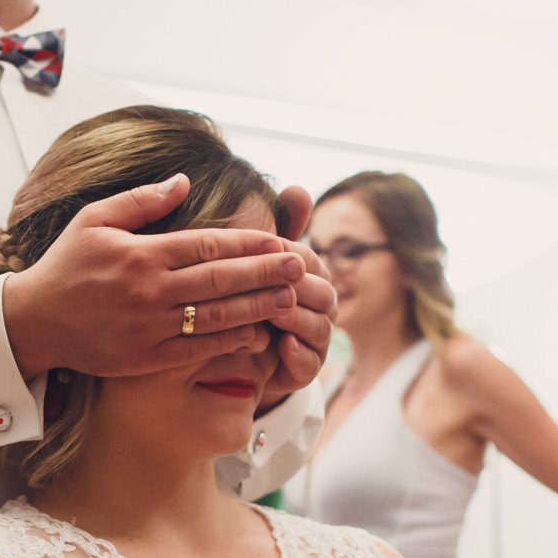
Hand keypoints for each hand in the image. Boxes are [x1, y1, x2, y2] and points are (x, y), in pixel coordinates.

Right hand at [3, 174, 305, 381]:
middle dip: (266, 272)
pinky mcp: (147, 359)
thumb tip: (185, 181)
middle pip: (221, 280)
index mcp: (141, 254)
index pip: (207, 245)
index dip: (248, 243)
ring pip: (217, 317)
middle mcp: (150, 291)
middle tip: (301, 264)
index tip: (280, 239)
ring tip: (291, 297)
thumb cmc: (65, 265)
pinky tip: (258, 331)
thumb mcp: (94, 219)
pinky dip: (231, 340)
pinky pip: (199, 349)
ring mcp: (150, 328)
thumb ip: (142, 200)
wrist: (34, 322)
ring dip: (258, 307)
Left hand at [256, 185, 335, 409]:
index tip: (268, 247)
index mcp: (310, 277)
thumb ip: (276, 230)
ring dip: (296, 317)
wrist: (237, 355)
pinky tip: (284, 346)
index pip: (309, 259)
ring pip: (317, 326)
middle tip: (273, 279)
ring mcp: (315, 339)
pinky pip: (309, 363)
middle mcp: (320, 307)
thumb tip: (297, 187)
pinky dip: (299, 354)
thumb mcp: (254, 264)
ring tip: (274, 311)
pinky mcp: (305, 370)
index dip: (290, 254)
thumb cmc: (247, 298)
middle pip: (320, 292)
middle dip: (296, 284)